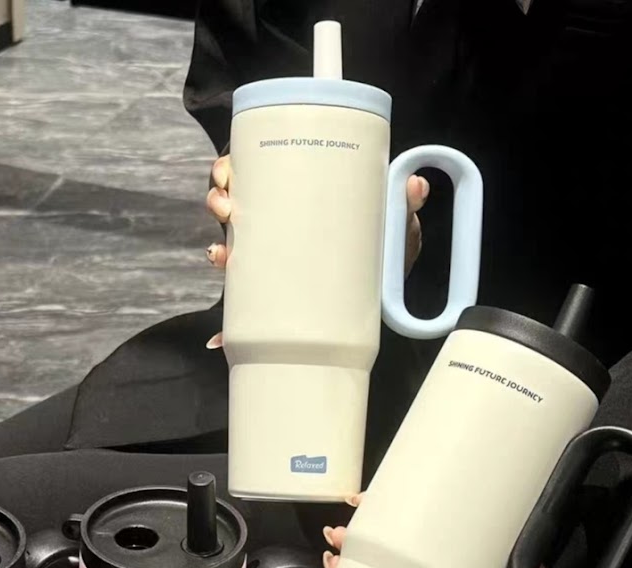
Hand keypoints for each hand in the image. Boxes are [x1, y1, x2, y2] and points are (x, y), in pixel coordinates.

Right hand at [205, 156, 429, 349]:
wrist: (386, 297)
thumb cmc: (384, 251)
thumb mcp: (394, 226)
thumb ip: (404, 205)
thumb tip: (415, 186)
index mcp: (295, 196)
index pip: (253, 172)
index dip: (230, 169)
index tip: (229, 174)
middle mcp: (277, 224)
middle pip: (231, 203)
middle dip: (217, 201)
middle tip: (225, 211)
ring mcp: (272, 259)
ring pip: (230, 248)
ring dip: (217, 251)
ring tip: (220, 256)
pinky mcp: (274, 294)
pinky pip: (247, 301)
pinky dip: (226, 324)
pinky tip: (216, 334)